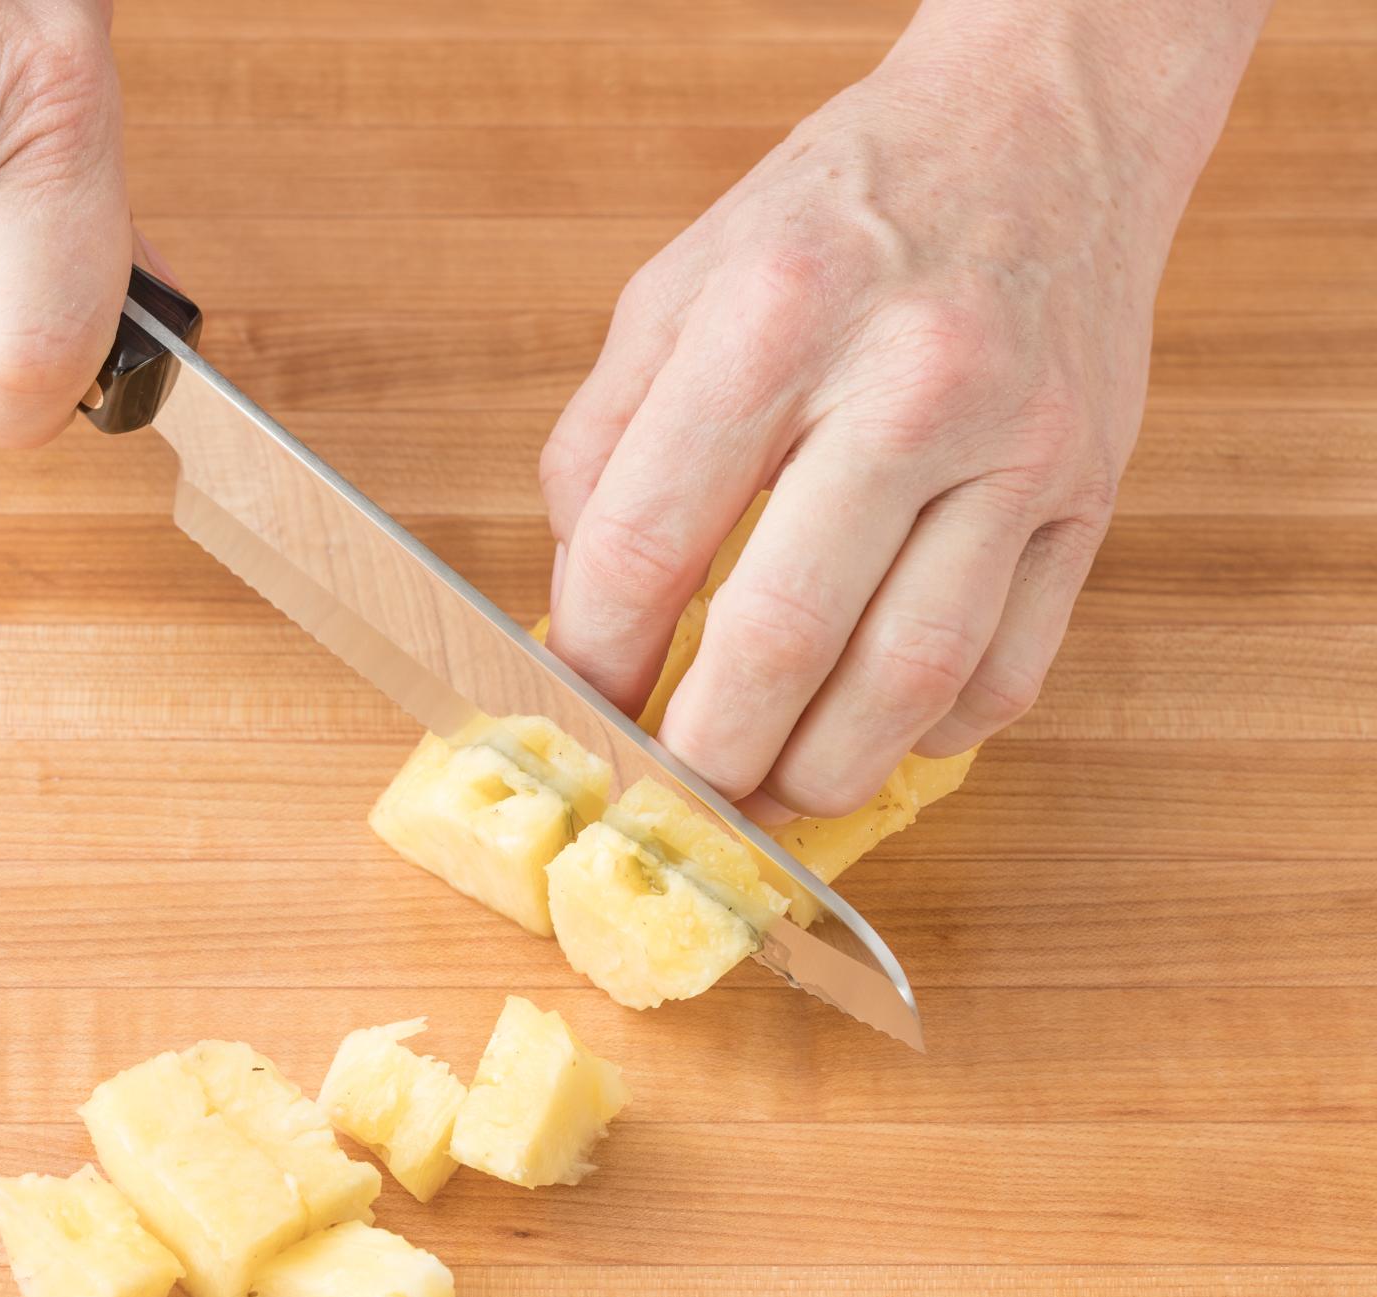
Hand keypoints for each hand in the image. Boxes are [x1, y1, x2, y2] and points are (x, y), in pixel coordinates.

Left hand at [540, 1, 1265, 821]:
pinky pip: (1007, 670)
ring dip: (816, 776)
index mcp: (773, 320)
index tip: (574, 711)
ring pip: (908, 678)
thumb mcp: (675, 289)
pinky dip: (926, 732)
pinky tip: (868, 724)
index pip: (646, 540)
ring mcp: (1017, 449)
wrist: (1040, 133)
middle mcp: (907, 385)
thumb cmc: (837, 219)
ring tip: (760, 797)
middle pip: (783, 634)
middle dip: (703, 754)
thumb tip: (579, 615)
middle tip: (664, 797)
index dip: (593, 657)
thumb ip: (602, 447)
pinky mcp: (1088, 499)